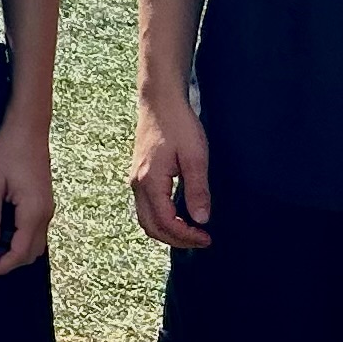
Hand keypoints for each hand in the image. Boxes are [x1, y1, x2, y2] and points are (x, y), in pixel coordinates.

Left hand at [0, 113, 52, 273]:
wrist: (28, 127)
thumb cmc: (8, 151)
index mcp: (33, 211)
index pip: (20, 253)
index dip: (0, 266)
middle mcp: (45, 214)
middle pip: (30, 254)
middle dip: (6, 262)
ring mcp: (46, 208)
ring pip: (34, 244)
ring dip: (12, 251)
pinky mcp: (43, 202)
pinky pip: (34, 231)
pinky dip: (18, 240)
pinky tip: (0, 233)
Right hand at [132, 93, 211, 247]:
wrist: (160, 102)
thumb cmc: (179, 124)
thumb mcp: (195, 156)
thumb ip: (197, 189)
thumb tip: (202, 218)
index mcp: (150, 182)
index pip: (166, 222)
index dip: (186, 235)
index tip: (206, 237)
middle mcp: (138, 185)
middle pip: (151, 227)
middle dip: (175, 240)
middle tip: (200, 240)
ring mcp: (135, 180)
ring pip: (146, 219)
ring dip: (167, 231)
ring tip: (190, 232)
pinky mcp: (139, 175)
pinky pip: (145, 207)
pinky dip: (160, 219)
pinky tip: (178, 216)